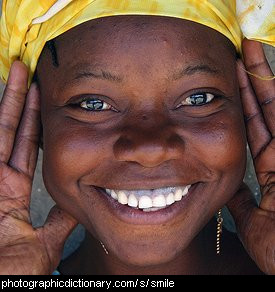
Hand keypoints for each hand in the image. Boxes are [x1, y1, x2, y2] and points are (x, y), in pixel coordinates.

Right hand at [0, 61, 76, 274]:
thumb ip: (63, 221)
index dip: (33, 122)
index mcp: (14, 190)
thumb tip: (80, 205)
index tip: (43, 100)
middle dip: (18, 100)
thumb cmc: (15, 270)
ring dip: (6, 102)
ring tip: (17, 72)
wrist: (2, 281)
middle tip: (27, 72)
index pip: (27, 146)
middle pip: (10, 130)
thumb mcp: (47, 240)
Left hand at [228, 39, 274, 274]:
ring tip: (250, 52)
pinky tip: (265, 74)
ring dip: (264, 81)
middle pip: (268, 108)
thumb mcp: (251, 220)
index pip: (256, 126)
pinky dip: (273, 100)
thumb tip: (225, 189)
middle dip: (256, 80)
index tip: (233, 81)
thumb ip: (239, 202)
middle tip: (243, 52)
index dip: (246, 102)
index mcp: (272, 166)